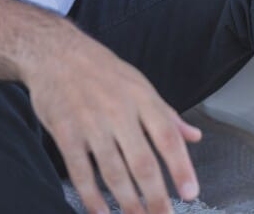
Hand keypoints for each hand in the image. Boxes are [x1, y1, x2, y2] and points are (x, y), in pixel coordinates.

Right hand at [24, 25, 201, 213]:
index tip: (191, 193)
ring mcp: (92, 125)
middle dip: (155, 195)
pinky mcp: (66, 134)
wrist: (58, 55)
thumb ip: (168, 115)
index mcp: (144, 100)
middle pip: (142, 162)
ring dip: (127, 201)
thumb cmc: (106, 73)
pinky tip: (101, 212)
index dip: (181, 168)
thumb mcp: (142, 86)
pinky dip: (91, 196)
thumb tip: (195, 137)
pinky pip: (80, 172)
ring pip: (113, 171)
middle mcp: (121, 113)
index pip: (168, 139)